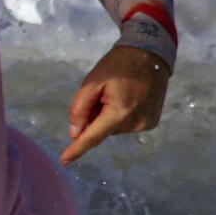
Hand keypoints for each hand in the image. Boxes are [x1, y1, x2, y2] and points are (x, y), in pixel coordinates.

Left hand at [60, 46, 169, 164]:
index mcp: (119, 113)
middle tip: (100, 95)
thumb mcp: (92, 81)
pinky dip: (120, 117)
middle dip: (95, 118)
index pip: (93, 137)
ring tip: (115, 94)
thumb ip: (80, 108)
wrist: (150, 54)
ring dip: (108, 117)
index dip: (77, 149)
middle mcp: (135, 123)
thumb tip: (75, 133)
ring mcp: (145, 124)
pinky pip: (126, 125)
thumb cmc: (118, 65)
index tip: (64, 161)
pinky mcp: (151, 122)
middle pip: (102, 130)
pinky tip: (126, 99)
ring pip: (113, 129)